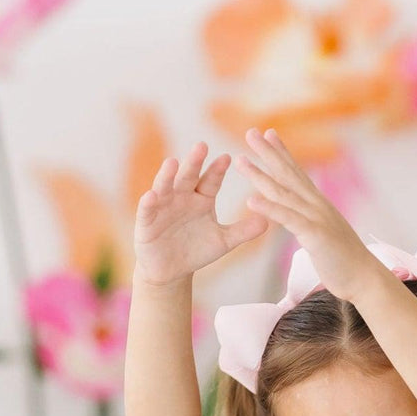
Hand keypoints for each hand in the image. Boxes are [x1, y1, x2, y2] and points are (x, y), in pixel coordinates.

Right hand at [133, 141, 271, 286]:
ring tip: (173, 163)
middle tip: (202, 146)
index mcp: (202, 198)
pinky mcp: (147, 221)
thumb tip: (269, 221)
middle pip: (189, 176)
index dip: (217, 170)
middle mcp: (182, 196)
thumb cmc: (196, 250)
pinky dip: (149, 202)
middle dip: (194, 162)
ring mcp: (163, 206)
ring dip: (168, 175)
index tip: (228, 158)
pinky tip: (151, 195)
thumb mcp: (223, 241)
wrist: (171, 270)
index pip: (211, 180)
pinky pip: (147, 209)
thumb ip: (243, 231)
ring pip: (166, 186)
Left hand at [235, 128, 380, 302]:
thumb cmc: (346, 263)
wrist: (365, 279)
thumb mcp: (326, 237)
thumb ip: (314, 224)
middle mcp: (317, 206)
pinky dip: (269, 209)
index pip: (298, 174)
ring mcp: (316, 218)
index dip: (283, 153)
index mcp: (319, 206)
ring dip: (260, 175)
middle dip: (268, 153)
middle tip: (250, 132)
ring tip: (240, 161)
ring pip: (283, 192)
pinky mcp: (315, 235)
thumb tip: (307, 222)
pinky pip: (287, 219)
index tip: (269, 134)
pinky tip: (250, 201)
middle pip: (288, 175)